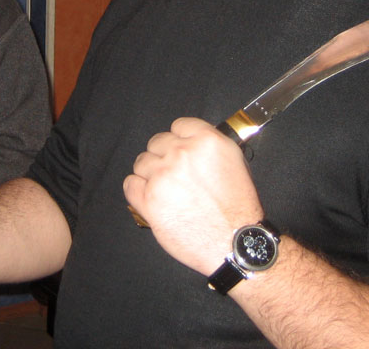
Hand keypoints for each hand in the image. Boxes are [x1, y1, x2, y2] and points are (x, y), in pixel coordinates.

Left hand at [123, 117, 262, 275]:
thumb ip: (209, 146)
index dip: (180, 140)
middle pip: (156, 142)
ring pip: (141, 162)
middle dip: (163, 157)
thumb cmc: (238, 207)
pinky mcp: (148, 198)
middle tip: (175, 176)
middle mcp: (182, 153)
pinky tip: (152, 199)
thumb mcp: (235, 162)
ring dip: (150, 174)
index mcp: (206, 140)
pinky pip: (130, 184)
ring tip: (166, 191)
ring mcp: (163, 175)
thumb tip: (189, 140)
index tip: (183, 153)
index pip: (179, 125)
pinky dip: (138, 191)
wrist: (235, 243)